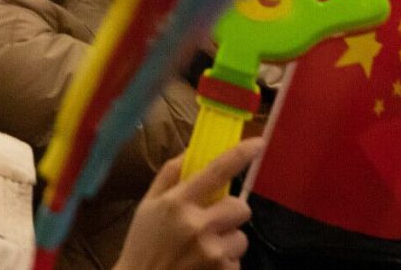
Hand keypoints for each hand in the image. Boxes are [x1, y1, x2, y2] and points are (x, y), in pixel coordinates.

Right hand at [116, 139, 260, 269]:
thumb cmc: (142, 244)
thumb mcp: (147, 205)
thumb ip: (169, 176)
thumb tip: (191, 152)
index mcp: (176, 202)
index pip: (215, 171)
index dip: (239, 155)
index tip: (258, 143)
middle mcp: (197, 225)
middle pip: (240, 207)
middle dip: (230, 213)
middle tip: (212, 222)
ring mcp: (212, 252)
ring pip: (241, 237)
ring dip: (228, 242)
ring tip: (203, 250)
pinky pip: (237, 261)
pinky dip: (225, 263)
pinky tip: (203, 266)